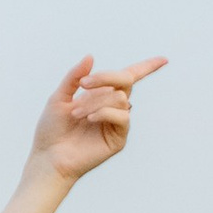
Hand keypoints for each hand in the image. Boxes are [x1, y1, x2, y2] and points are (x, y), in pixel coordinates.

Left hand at [31, 53, 165, 182]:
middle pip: (126, 80)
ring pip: (119, 98)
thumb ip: (74, 77)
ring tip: (76, 113)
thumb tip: (90, 56)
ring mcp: (117, 122)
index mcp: (101, 94)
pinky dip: (104, 113)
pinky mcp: (119, 137)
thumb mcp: (59, 97)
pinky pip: (122, 116)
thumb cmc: (52, 129)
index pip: (128, 77)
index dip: (147, 67)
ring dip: (94, 102)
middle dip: (106, 77)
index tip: (163, 60)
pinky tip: (90, 119)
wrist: (49, 156)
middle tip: (84, 84)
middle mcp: (112, 106)